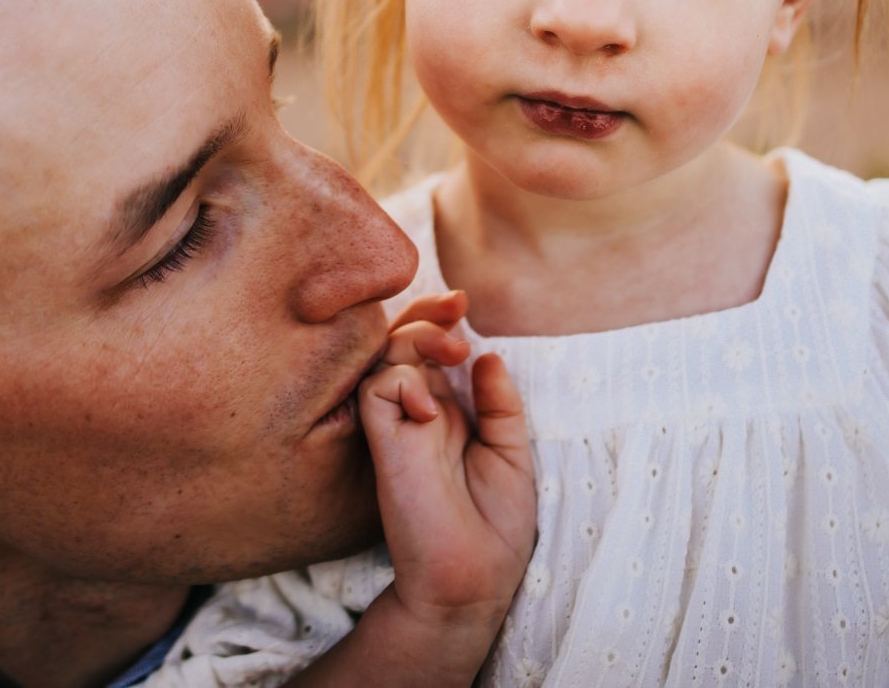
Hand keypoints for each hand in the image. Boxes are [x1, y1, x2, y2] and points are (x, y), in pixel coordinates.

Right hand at [363, 291, 535, 632]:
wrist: (475, 581)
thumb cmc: (496, 527)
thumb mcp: (512, 453)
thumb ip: (499, 404)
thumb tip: (488, 354)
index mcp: (447, 414)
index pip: (428, 353)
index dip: (438, 321)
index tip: (464, 306)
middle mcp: (418, 415)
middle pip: (401, 344)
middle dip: (425, 316)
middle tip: (457, 309)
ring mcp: (399, 428)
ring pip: (382, 358)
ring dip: (416, 339)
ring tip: (452, 353)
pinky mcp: (385, 445)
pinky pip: (376, 391)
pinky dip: (402, 383)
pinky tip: (431, 410)